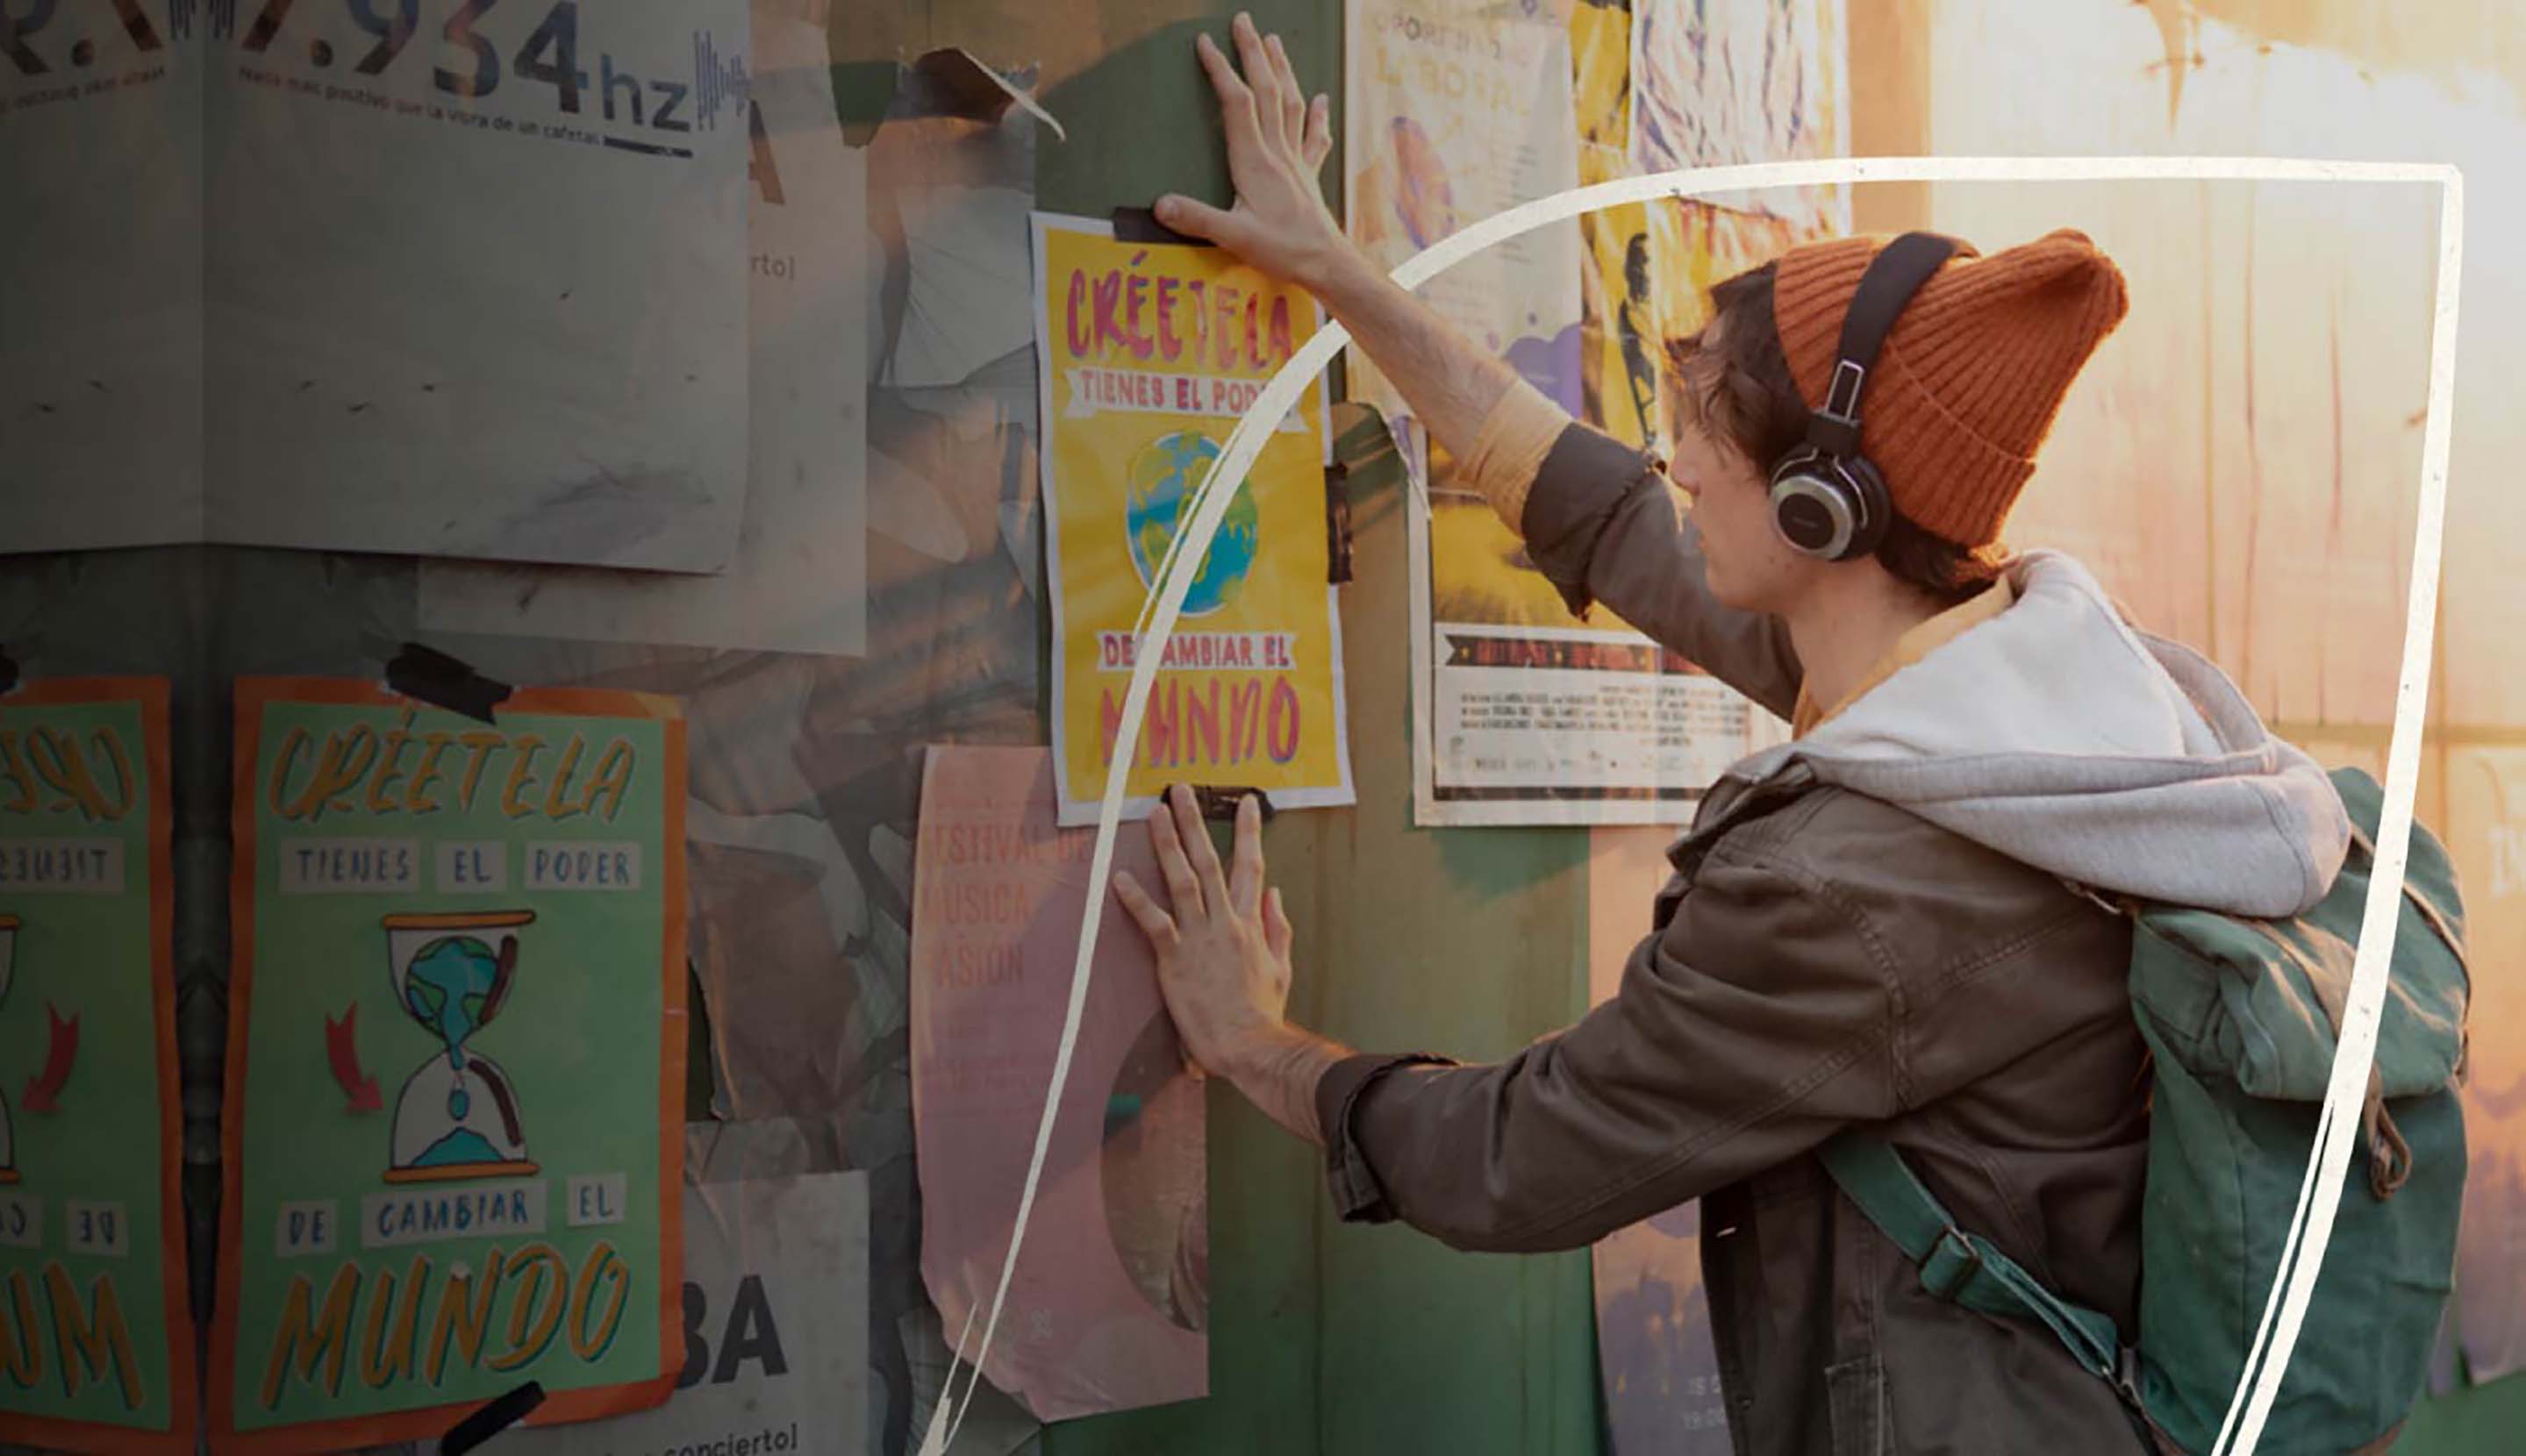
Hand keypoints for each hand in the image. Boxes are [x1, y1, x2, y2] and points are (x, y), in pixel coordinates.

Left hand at [1112, 784, 1295, 1079]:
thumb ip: (1278, 928)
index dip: (1249, 832)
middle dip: (1195, 822)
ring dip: (1168, 844)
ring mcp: (1200, 937)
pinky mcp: (1176, 959)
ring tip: (1155, 813)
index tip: (1247, 802)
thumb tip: (1276, 895)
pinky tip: (1120, 877)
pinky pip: (1154, 922)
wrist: (1251, 1044)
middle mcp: (1225, 922)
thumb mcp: (1282, 967)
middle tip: (1182, 790)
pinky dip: (1137, 899)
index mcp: (1250, 923)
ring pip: (1183, 879)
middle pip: (1211, 860)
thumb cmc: (1264, 1013)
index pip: (1251, 867)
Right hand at [1156, 13, 1354, 291]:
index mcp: (1255, 161)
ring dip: (1281, 70)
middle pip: (1265, 91)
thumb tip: (1160, 203)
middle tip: (1244, 21)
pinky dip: (1316, 114)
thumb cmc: (1282, 251)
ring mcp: (1296, 161)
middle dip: (1253, 53)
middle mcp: (1277, 152)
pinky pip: (1313, 137)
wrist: (1327, 264)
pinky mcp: (1309, 176)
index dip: (1220, 71)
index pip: (1235, 104)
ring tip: (1274, 41)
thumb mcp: (1233, 238)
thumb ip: (1197, 219)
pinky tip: (1320, 98)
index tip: (1205, 42)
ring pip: (1290, 103)